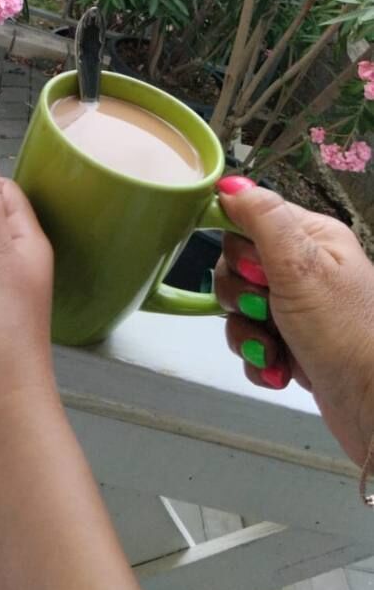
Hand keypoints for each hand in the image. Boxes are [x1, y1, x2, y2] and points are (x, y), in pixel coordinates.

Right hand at [214, 176, 373, 466]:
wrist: (373, 408)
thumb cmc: (344, 333)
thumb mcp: (301, 266)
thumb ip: (263, 219)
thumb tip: (230, 181)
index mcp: (312, 237)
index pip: (249, 218)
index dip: (239, 247)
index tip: (255, 271)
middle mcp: (305, 267)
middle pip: (236, 265)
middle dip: (241, 296)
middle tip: (267, 310)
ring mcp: (298, 307)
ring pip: (239, 307)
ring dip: (247, 333)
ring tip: (274, 351)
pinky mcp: (292, 343)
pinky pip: (250, 340)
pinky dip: (257, 358)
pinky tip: (277, 369)